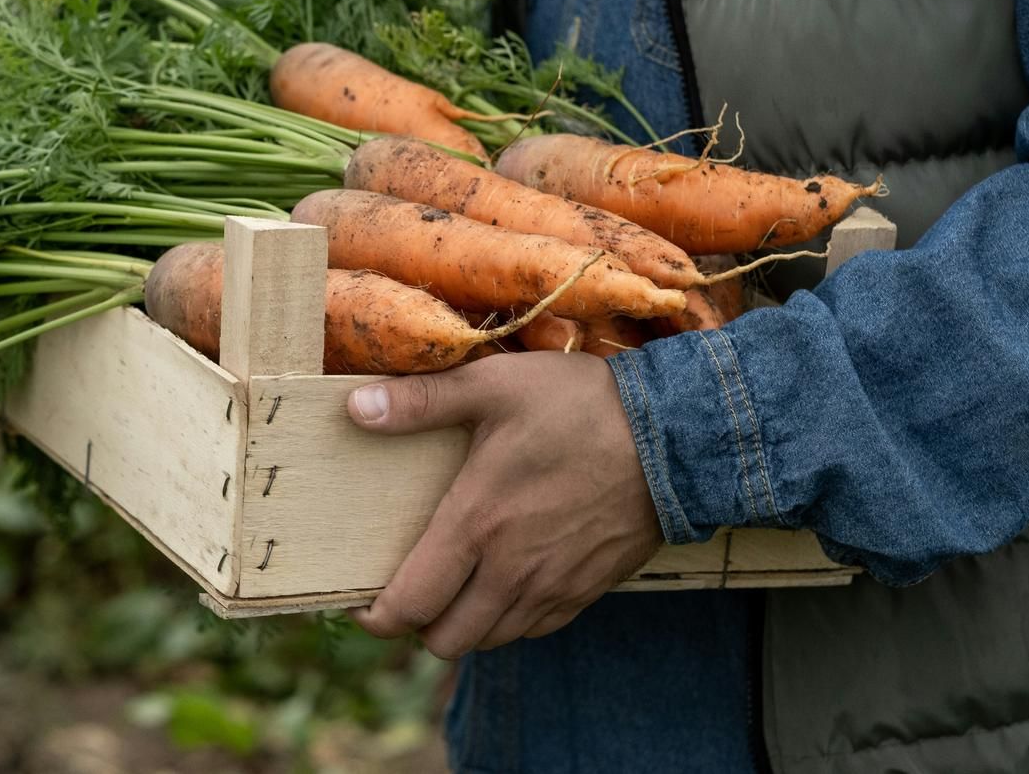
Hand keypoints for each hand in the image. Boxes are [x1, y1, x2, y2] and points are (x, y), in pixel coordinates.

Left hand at [347, 352, 662, 657]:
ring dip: (464, 626)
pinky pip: (534, 631)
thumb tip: (355, 408)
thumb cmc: (577, 406)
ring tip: (454, 589)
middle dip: (418, 627)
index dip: (377, 617)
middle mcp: (510, 571)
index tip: (362, 604)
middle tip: (410, 592)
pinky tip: (503, 584)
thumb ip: (420, 402)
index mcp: (476, 525)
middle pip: (445, 640)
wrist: (673, 436)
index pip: (411, 603)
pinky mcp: (587, 591)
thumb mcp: (493, 387)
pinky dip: (508, 621)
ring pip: (489, 641)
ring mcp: (553, 588)